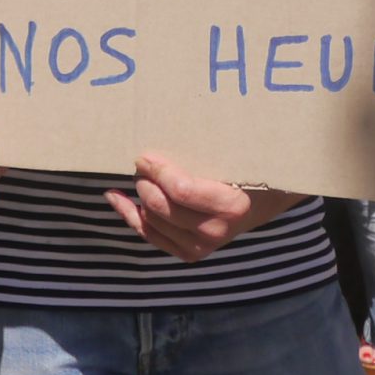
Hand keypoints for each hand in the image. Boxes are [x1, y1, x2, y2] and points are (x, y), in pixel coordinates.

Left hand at [104, 154, 299, 262]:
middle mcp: (215, 231)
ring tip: (142, 176)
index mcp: (231, 206)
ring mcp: (200, 247)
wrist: (259, 204)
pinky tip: (116, 197)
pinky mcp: (187, 254)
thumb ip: (210, 148)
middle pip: (161, 205)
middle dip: (145, 181)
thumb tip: (175, 120)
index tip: (145, 156)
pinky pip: (149, 234)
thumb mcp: (236, 158)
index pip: (181, 190)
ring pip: (151, 219)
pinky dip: (129, 214)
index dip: (158, 170)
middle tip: (143, 163)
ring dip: (140, 195)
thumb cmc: (244, 171)